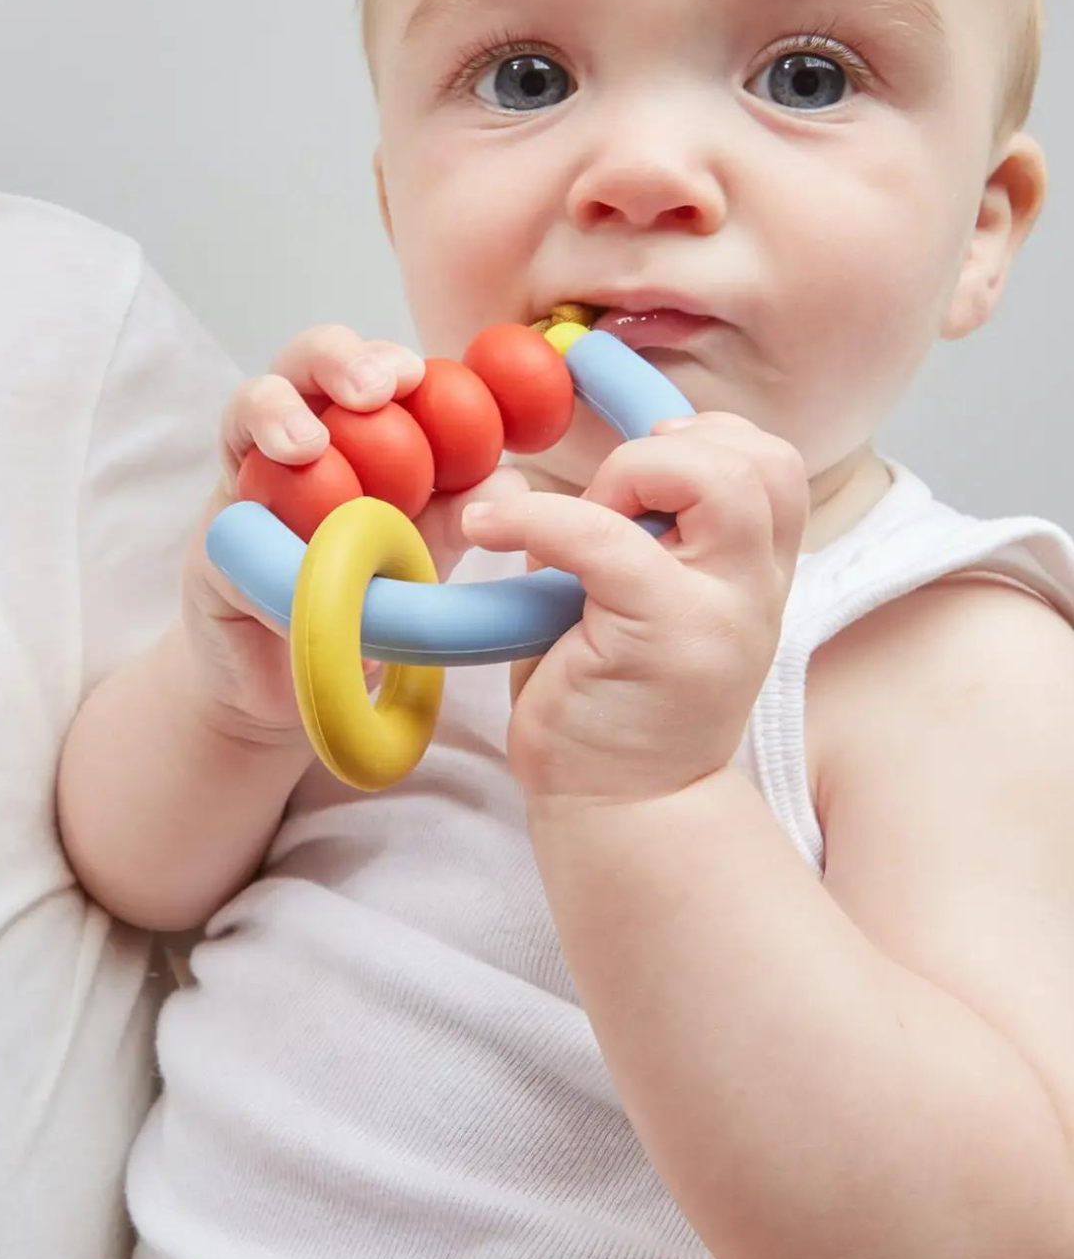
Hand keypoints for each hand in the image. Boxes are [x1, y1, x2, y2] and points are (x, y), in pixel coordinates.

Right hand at [183, 325, 528, 745]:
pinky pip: (229, 512)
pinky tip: (281, 534)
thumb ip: (462, 515)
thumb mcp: (422, 553)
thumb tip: (511, 480)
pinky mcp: (217, 535)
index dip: (393, 360)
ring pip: (249, 407)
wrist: (298, 674)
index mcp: (358, 429)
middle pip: (307, 363)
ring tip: (307, 444)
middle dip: (339, 360)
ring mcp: (250, 477)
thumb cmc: (362, 597)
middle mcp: (300, 435)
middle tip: (375, 387)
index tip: (419, 374)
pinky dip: (257, 516)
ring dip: (277, 413)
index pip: (372, 370)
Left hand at [462, 413, 808, 803]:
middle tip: (610, 504)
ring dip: (632, 475)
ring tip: (578, 525)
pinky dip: (535, 517)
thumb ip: (628, 545)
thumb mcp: (638, 613)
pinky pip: (603, 539)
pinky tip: (486, 527)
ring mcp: (720, 612)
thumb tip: (554, 486)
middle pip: (761, 461)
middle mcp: (754, 590)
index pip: (772, 466)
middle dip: (671, 452)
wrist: (627, 814)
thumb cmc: (615, 711)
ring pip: (718, 480)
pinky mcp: (665, 636)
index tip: (640, 474)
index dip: (705, 443)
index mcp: (755, 578)